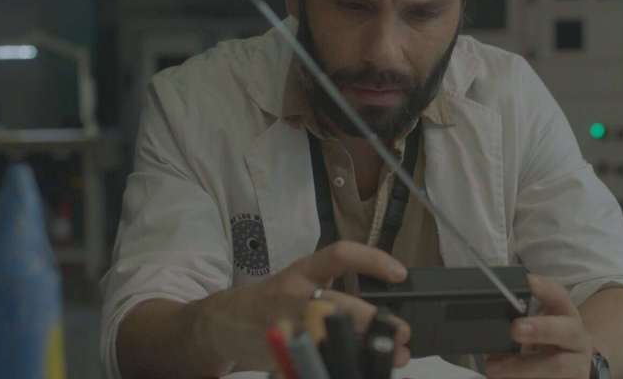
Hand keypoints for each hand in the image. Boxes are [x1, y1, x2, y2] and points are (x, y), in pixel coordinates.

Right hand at [190, 241, 411, 371]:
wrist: (219, 324)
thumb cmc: (269, 302)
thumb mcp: (298, 286)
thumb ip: (334, 294)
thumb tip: (383, 313)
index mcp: (301, 272)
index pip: (340, 255)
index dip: (372, 260)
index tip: (400, 273)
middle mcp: (293, 295)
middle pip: (339, 303)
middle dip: (375, 319)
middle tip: (403, 332)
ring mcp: (284, 326)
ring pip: (328, 336)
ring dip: (364, 348)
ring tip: (392, 358)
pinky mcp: (278, 354)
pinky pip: (313, 362)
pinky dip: (338, 367)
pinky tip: (357, 370)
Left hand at [484, 274, 593, 378]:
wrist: (576, 364)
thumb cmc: (552, 338)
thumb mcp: (543, 321)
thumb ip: (523, 313)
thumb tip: (489, 311)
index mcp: (567, 315)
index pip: (560, 297)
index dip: (546, 288)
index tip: (528, 281)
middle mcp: (576, 339)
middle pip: (566, 332)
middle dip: (541, 330)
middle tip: (515, 329)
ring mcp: (576, 365)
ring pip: (556, 367)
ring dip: (523, 368)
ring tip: (493, 368)